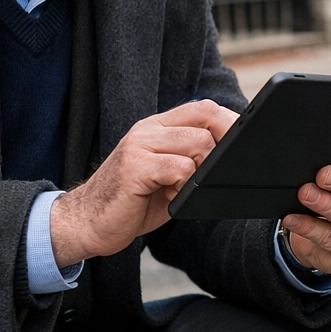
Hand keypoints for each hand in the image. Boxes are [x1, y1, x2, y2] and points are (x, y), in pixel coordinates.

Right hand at [49, 100, 236, 264]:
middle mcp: (147, 129)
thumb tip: (229, 159)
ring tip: (184, 188)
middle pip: (206, 117)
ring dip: (202, 170)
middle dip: (225, 144)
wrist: (86, 223)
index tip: (245, 144)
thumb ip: (190, 160)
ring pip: (198, 143)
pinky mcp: (134, 167)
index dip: (229, 122)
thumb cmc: (130, 202)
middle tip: (219, 171)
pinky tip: (171, 197)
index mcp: (156, 127)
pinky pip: (180, 168)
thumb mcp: (165, 174)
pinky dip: (185, 186)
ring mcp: (139, 145)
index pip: (203, 108)